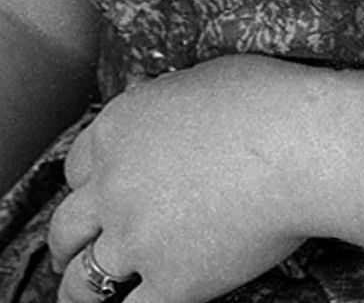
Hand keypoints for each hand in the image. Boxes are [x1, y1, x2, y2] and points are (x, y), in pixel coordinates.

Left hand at [48, 55, 315, 302]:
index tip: (92, 197)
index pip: (75, 166)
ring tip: (79, 299)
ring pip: (83, 281)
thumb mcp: (195, 82)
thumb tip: (165, 116)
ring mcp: (136, 238)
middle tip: (71, 253)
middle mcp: (113, 185)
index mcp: (117, 129)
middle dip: (67, 243)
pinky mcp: (170, 282)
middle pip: (67, 225)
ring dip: (77, 292)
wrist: (296, 145)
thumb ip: (163, 108)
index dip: (84, 185)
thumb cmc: (262, 100)